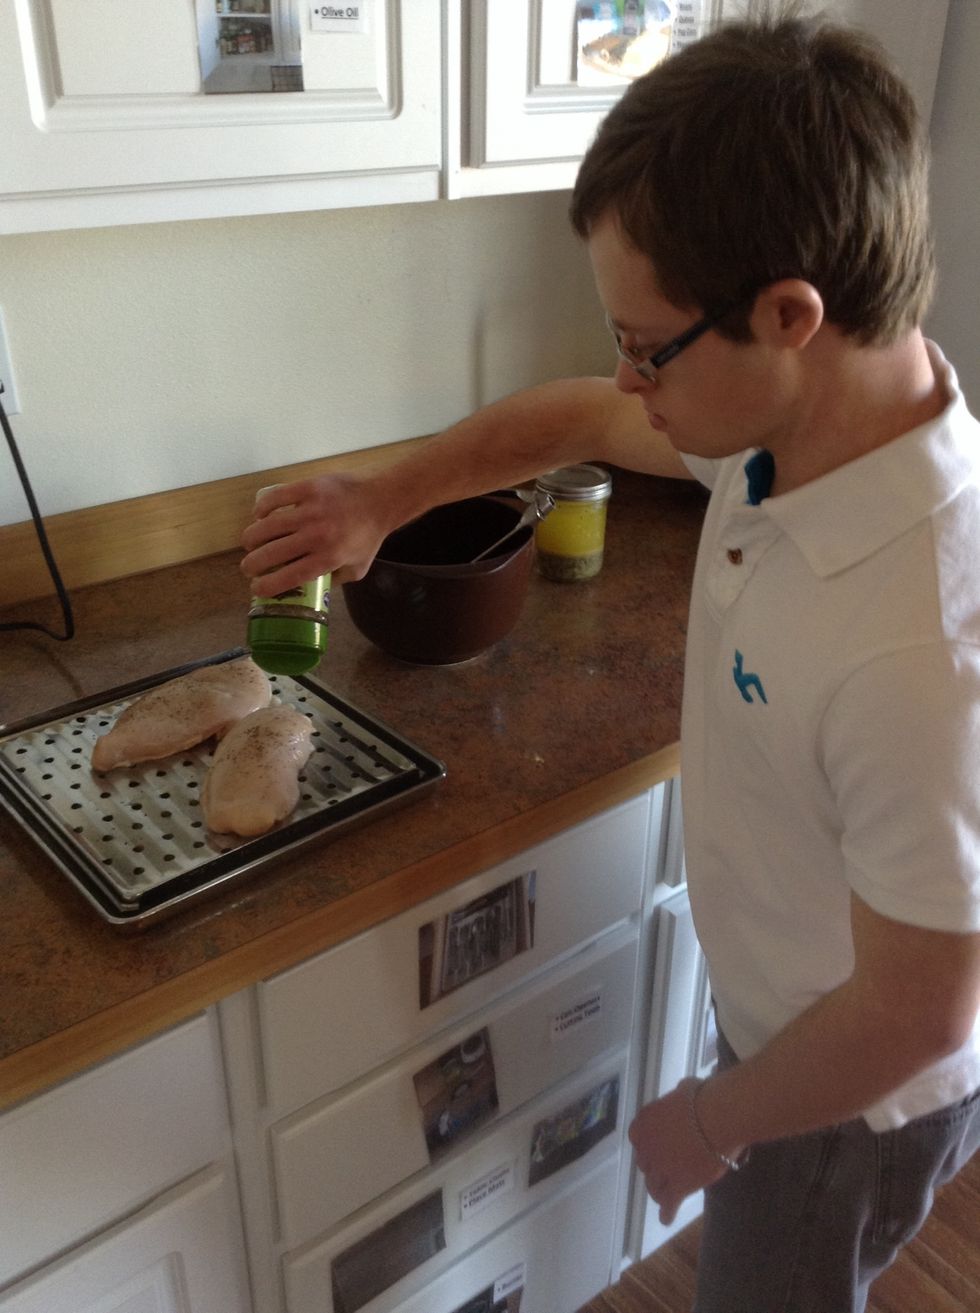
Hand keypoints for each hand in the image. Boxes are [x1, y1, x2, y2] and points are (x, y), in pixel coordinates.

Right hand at [240, 474, 391, 595]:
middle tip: (249, 567)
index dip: (266, 586)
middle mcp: (317, 536)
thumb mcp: (357, 568)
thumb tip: (309, 590)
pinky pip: (274, 498)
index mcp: (329, 558)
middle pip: (271, 553)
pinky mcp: (308, 488)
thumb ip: (334, 581)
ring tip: (250, 543)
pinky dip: (261, 509)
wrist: (381, 498)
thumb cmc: (368, 536)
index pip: (288, 577)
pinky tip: (259, 516)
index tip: (256, 588)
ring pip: (266, 527)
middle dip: (252, 564)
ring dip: (251, 538)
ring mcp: (311, 510)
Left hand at [628, 1078, 729, 1224]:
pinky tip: (666, 1218)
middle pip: (645, 1164)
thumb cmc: (705, 1098)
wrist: (719, 1117)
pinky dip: (667, 1212)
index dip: (648, 1145)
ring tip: (664, 1196)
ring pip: (653, 1186)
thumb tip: (684, 1093)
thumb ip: (679, 1097)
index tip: (656, 1148)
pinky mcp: (678, 1187)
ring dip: (658, 1190)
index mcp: (645, 1122)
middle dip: (654, 1167)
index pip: (638, 1138)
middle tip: (666, 1170)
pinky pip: (669, 1203)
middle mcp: (646, 1147)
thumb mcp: (685, 1090)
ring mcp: (660, 1169)